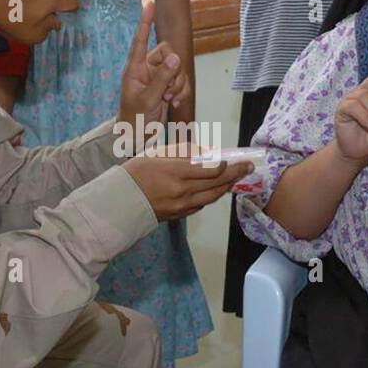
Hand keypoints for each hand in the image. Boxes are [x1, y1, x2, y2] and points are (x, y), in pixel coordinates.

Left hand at [118, 1, 189, 126]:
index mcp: (134, 68)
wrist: (137, 137)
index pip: (140, 40)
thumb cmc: (134, 118)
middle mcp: (147, 69)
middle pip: (168, 54)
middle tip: (167, 90)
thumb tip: (176, 58)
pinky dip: (181, 92)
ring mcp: (158, 78)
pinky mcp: (167, 87)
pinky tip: (173, 103)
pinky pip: (181, 82)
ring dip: (178, 85)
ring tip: (168, 100)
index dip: (145, 22)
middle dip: (174, 72)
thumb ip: (162, 78)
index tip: (149, 3)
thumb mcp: (147, 99)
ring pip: (178, 69)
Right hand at [124, 142, 252, 221]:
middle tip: (247, 167)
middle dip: (235, 174)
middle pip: (217, 182)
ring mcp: (182, 205)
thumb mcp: (156, 154)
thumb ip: (182, 153)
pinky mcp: (180, 215)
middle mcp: (182, 190)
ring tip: (237, 178)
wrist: (119, 202)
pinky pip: (202, 205)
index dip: (225, 164)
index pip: (210, 169)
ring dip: (227, 186)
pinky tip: (217, 189)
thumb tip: (205, 154)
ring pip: (213, 196)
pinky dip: (212, 196)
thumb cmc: (135, 173)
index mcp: (175, 171)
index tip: (232, 159)